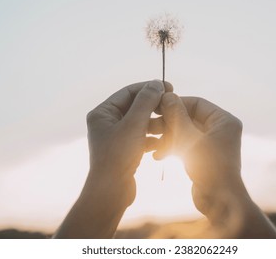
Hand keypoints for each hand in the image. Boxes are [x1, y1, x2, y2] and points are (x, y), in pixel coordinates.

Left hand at [87, 80, 171, 206]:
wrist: (111, 192)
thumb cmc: (118, 157)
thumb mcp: (134, 125)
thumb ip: (146, 102)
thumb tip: (156, 83)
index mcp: (103, 113)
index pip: (129, 92)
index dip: (150, 88)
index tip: (169, 87)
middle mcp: (107, 122)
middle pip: (136, 107)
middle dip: (155, 107)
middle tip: (173, 104)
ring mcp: (116, 137)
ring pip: (141, 123)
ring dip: (157, 124)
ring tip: (172, 125)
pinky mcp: (125, 150)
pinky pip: (142, 137)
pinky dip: (153, 138)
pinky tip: (165, 142)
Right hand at [153, 93, 275, 237]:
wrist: (219, 201)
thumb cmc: (209, 167)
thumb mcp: (189, 138)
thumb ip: (177, 116)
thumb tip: (167, 96)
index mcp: (224, 121)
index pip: (197, 103)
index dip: (176, 104)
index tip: (157, 107)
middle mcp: (220, 129)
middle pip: (189, 118)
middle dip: (168, 123)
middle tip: (150, 126)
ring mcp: (212, 143)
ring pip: (184, 132)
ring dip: (167, 137)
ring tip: (150, 143)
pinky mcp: (204, 156)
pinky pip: (186, 145)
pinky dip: (172, 148)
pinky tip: (157, 156)